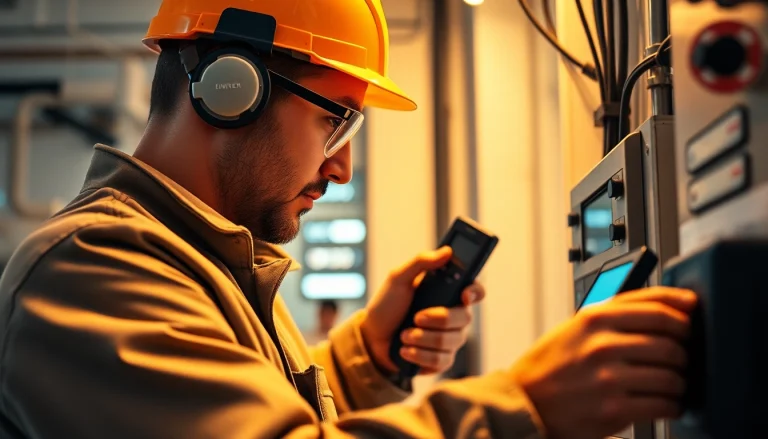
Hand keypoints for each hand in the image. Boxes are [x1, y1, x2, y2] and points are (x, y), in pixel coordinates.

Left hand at [360, 247, 484, 374]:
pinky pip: (442, 360)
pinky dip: (419, 355)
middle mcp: (454, 316)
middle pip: (464, 318)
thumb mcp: (397, 279)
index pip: (475, 291)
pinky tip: (406, 350)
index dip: (475, 292)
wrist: (372, 338)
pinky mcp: (442, 360)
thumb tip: (447, 251)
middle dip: (437, 318)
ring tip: (404, 335)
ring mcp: (450, 339)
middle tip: (415, 317)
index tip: (463, 295)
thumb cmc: (387, 305)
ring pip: (450, 341)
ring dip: (422, 338)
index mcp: (447, 293)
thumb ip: (420, 262)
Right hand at [509, 287, 697, 438]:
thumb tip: (666, 307)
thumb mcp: (577, 327)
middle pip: (671, 343)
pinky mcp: (615, 410)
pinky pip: (664, 405)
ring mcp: (609, 378)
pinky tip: (663, 402)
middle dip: (683, 352)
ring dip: (679, 382)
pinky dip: (672, 405)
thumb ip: (616, 314)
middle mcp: (603, 345)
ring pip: (672, 376)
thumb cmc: (551, 365)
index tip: (691, 317)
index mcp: (595, 318)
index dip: (683, 313)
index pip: (657, 307)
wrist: (525, 401)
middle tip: (679, 357)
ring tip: (670, 383)